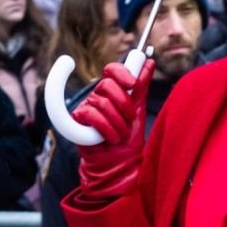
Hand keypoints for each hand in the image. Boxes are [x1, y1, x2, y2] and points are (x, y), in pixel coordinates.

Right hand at [74, 60, 152, 193]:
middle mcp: (97, 97)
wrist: (120, 164)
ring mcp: (85, 109)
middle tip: (128, 119)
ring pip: (102, 103)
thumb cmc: (128, 139)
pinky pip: (91, 115)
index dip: (121, 72)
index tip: (132, 83)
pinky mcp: (77, 122)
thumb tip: (149, 62)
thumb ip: (142, 87)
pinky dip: (106, 129)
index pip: (111, 71)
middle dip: (123, 104)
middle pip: (107, 85)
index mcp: (111, 92)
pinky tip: (110, 138)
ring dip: (117, 123)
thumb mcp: (138, 110)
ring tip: (120, 135)